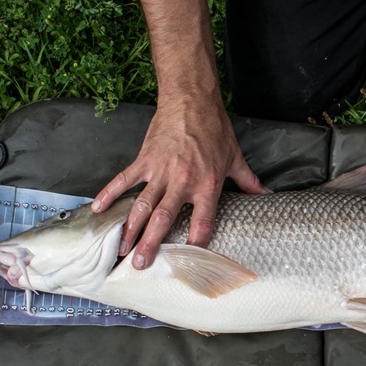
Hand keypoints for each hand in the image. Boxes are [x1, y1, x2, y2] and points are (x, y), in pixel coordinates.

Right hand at [91, 97, 269, 269]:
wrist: (192, 100)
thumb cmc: (215, 129)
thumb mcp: (235, 158)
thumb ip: (249, 181)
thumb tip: (267, 195)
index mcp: (207, 185)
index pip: (202, 222)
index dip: (196, 243)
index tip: (188, 261)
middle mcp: (182, 182)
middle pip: (164, 219)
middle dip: (151, 244)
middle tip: (140, 265)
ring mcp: (160, 171)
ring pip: (142, 205)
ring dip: (131, 229)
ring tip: (121, 249)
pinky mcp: (145, 159)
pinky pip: (124, 179)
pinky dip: (110, 193)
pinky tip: (99, 209)